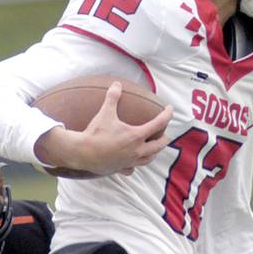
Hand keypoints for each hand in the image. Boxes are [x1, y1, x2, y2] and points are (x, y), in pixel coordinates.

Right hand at [35, 81, 172, 175]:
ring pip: (148, 159)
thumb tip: (117, 84)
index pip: (159, 123)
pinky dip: (134, 166)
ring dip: (153, 153)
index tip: (170, 109)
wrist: (82, 153)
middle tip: (164, 134)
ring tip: (153, 148)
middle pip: (158, 145)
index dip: (167, 114)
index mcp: (136, 136)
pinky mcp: (120, 168)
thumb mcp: (105, 113)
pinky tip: (131, 164)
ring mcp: (129, 161)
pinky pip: (131, 169)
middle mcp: (136, 150)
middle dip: (164, 139)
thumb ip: (112, 98)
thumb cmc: (95, 133)